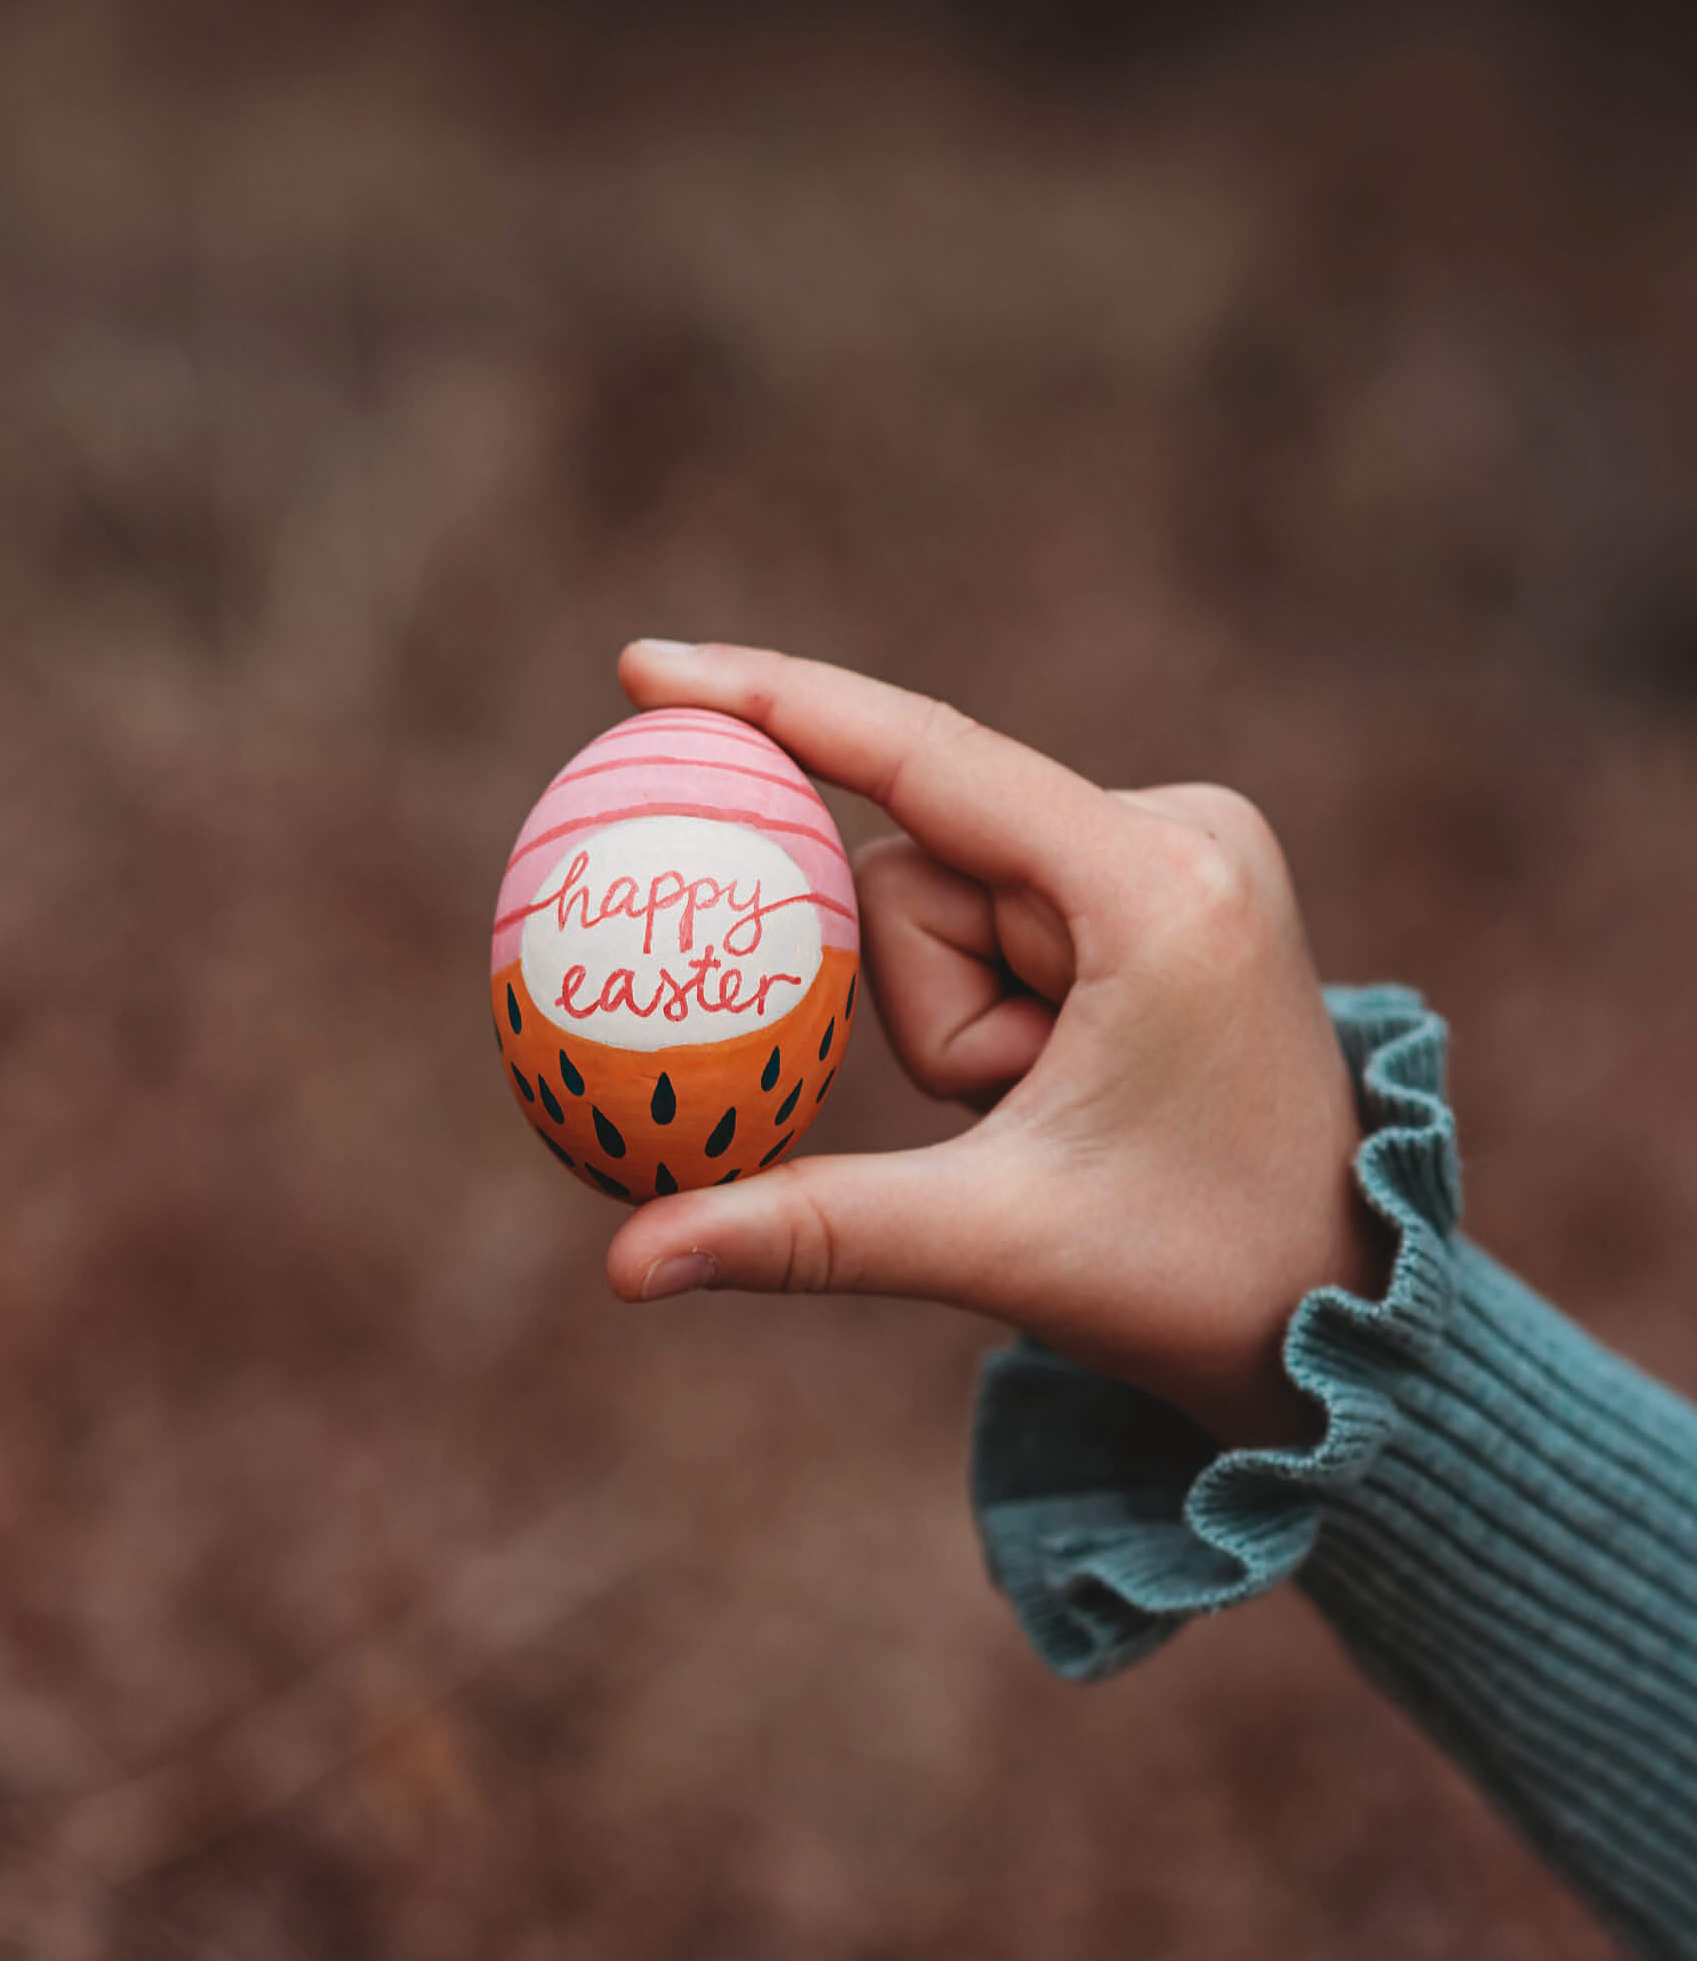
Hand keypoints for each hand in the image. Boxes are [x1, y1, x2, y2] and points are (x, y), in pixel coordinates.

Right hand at [603, 640, 1385, 1448]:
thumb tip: (627, 1264)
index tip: (642, 665)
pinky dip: (983, 994)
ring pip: (941, 898)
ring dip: (957, 1017)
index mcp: (1155, 888)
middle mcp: (1175, 829)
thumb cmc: (1190, 1274)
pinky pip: (987, 905)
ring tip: (1060, 1099)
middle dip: (928, 1010)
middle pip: (917, 873)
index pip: (925, 761)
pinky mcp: (1150, 875)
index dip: (776, 700)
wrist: (1333, 1294)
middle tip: (1020, 1106)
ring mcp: (1169, 844)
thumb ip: (805, 1230)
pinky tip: (1070, 1067)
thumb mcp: (989, 1242)